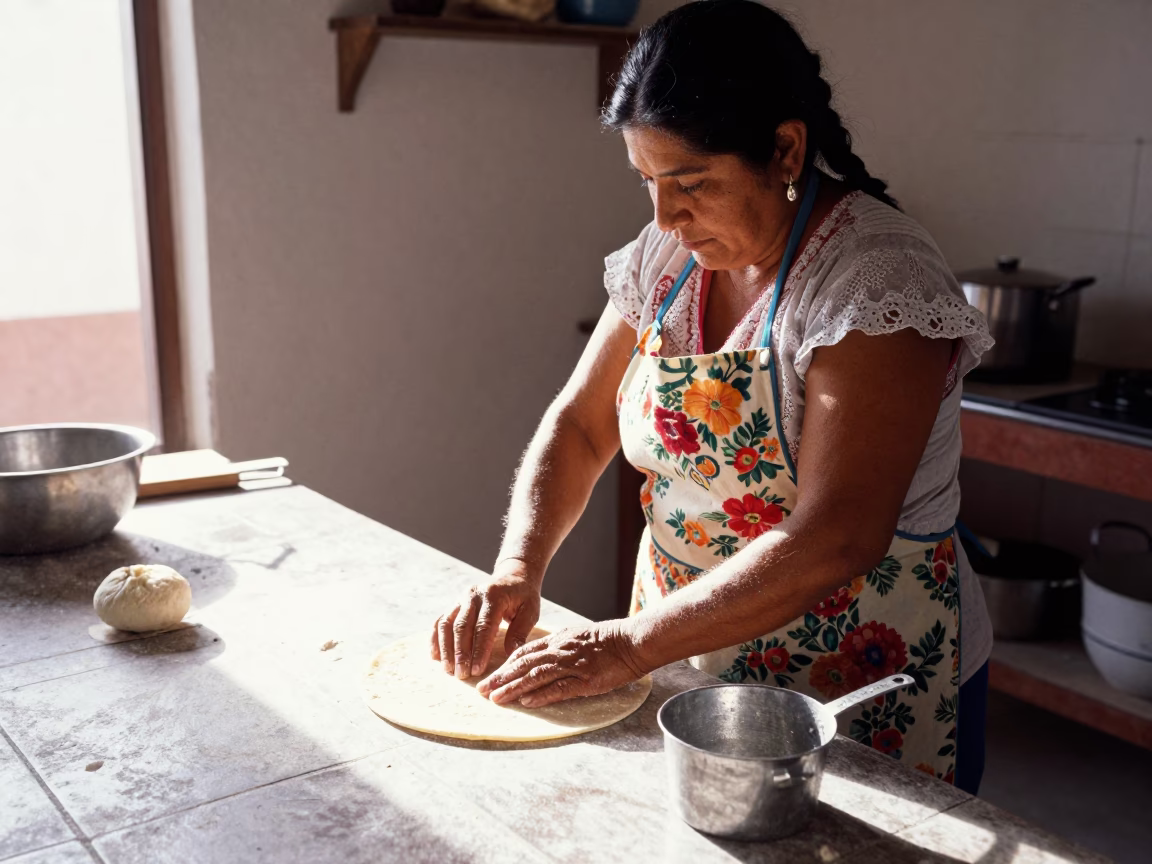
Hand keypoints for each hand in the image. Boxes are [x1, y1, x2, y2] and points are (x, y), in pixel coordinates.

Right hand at [430, 559, 541, 679]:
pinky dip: (435, 638)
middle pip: (462, 626)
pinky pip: (440, 621)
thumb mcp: (530, 610)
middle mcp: (474, 595)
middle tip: (461, 675)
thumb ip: (520, 631)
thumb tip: (510, 655)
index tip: (477, 670)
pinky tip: (435, 656)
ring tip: (448, 669)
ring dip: (446, 648)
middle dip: (461, 653)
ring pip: (447, 624)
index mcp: (494, 596)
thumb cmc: (523, 596)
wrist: (513, 575)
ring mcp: (461, 598)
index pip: (484, 626)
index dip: (479, 650)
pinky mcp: (455, 603)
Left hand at [476, 620, 648, 707]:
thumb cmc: (607, 640)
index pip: (523, 653)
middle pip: (523, 665)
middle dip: (500, 678)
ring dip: (513, 688)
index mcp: (557, 640)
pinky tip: (527, 703)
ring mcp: (572, 666)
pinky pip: (559, 688)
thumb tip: (537, 658)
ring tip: (496, 699)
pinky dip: (541, 695)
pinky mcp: (585, 680)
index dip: (504, 666)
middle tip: (482, 691)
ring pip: (536, 676)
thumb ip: (557, 647)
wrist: (632, 642)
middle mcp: (560, 651)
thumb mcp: (577, 637)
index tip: (490, 677)